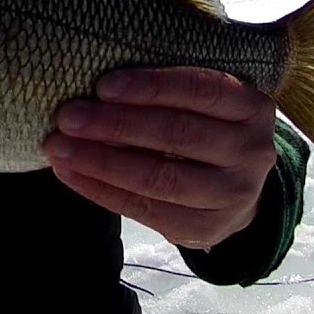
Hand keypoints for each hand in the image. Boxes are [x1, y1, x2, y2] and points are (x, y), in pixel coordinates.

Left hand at [44, 67, 278, 250]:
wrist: (236, 187)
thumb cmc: (205, 127)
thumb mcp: (203, 101)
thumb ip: (166, 91)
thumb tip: (96, 87)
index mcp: (252, 106)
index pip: (200, 90)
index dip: (150, 87)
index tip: (102, 85)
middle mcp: (253, 150)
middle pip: (177, 134)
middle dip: (115, 124)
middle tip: (68, 116)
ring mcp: (235, 194)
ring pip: (161, 177)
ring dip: (102, 161)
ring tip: (60, 147)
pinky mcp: (207, 228)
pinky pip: (146, 210)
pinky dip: (101, 191)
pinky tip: (70, 173)